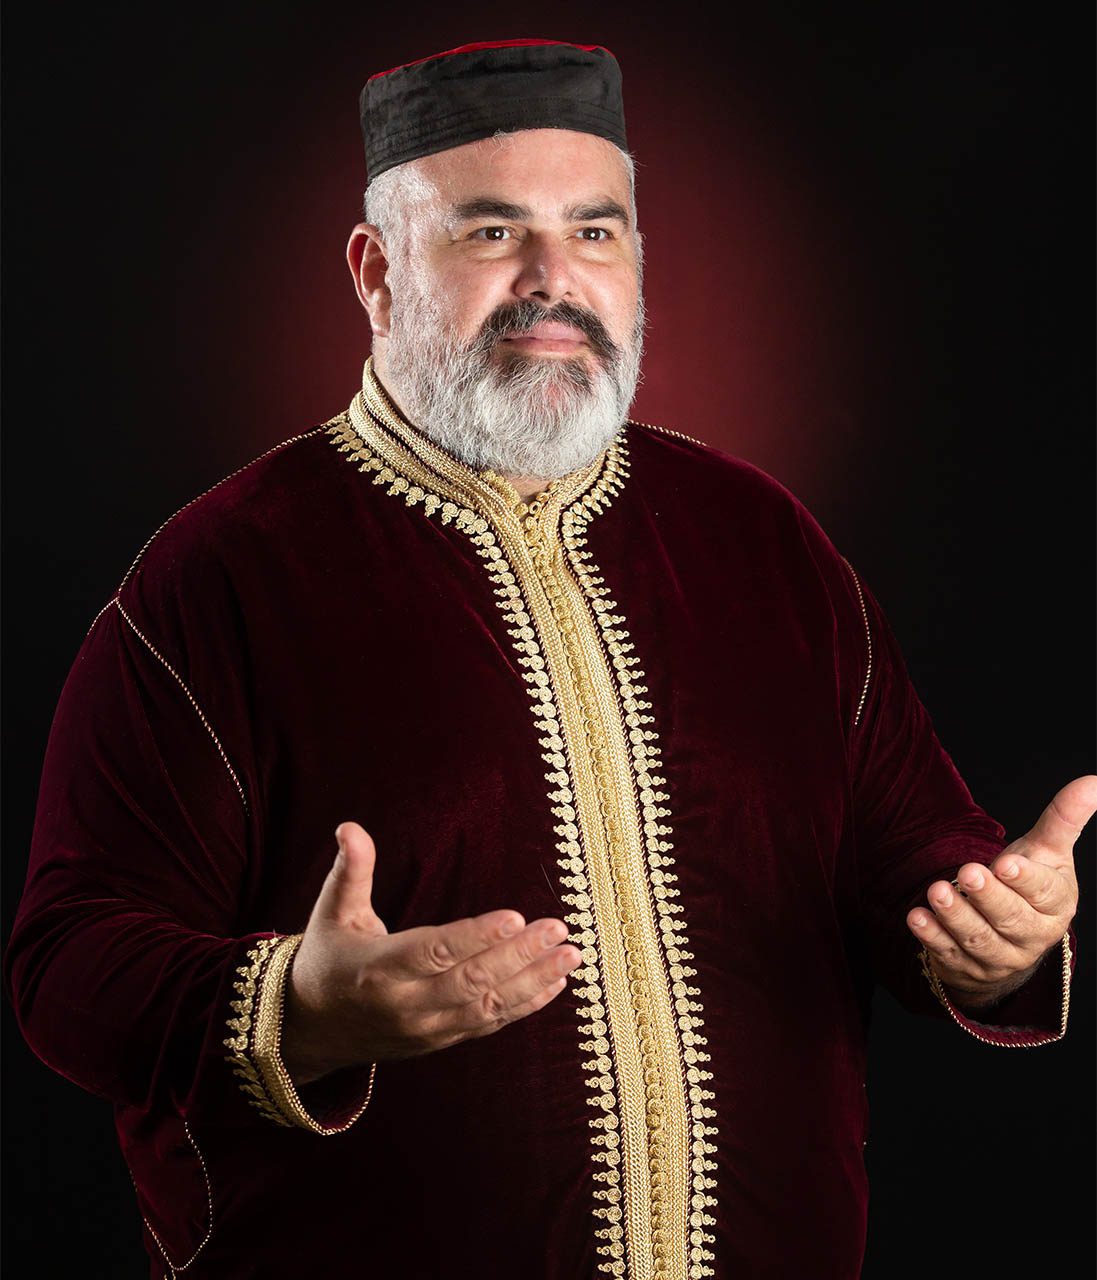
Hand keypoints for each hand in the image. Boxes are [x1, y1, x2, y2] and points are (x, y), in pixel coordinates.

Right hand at [282, 822, 581, 1083]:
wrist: (311, 1028)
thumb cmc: (327, 958)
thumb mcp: (331, 912)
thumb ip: (350, 871)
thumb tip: (350, 827)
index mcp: (378, 969)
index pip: (434, 953)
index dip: (475, 937)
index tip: (514, 917)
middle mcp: (405, 1005)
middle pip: (470, 981)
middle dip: (518, 955)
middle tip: (557, 928)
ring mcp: (426, 1029)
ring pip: (486, 1008)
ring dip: (533, 982)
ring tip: (571, 955)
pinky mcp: (440, 1041)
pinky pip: (488, 1025)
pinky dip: (525, 1006)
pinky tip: (555, 983)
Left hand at [907, 775, 1096, 1007]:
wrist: (1009, 936)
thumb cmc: (1029, 883)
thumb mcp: (1047, 851)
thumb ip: (1065, 818)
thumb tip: (1094, 781)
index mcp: (1056, 904)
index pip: (1044, 893)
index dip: (1025, 880)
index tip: (1006, 863)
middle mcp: (1032, 935)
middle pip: (1011, 918)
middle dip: (988, 897)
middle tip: (969, 872)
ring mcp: (1000, 957)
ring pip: (979, 939)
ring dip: (956, 916)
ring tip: (937, 891)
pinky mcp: (967, 968)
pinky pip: (949, 955)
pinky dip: (932, 938)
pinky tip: (916, 918)